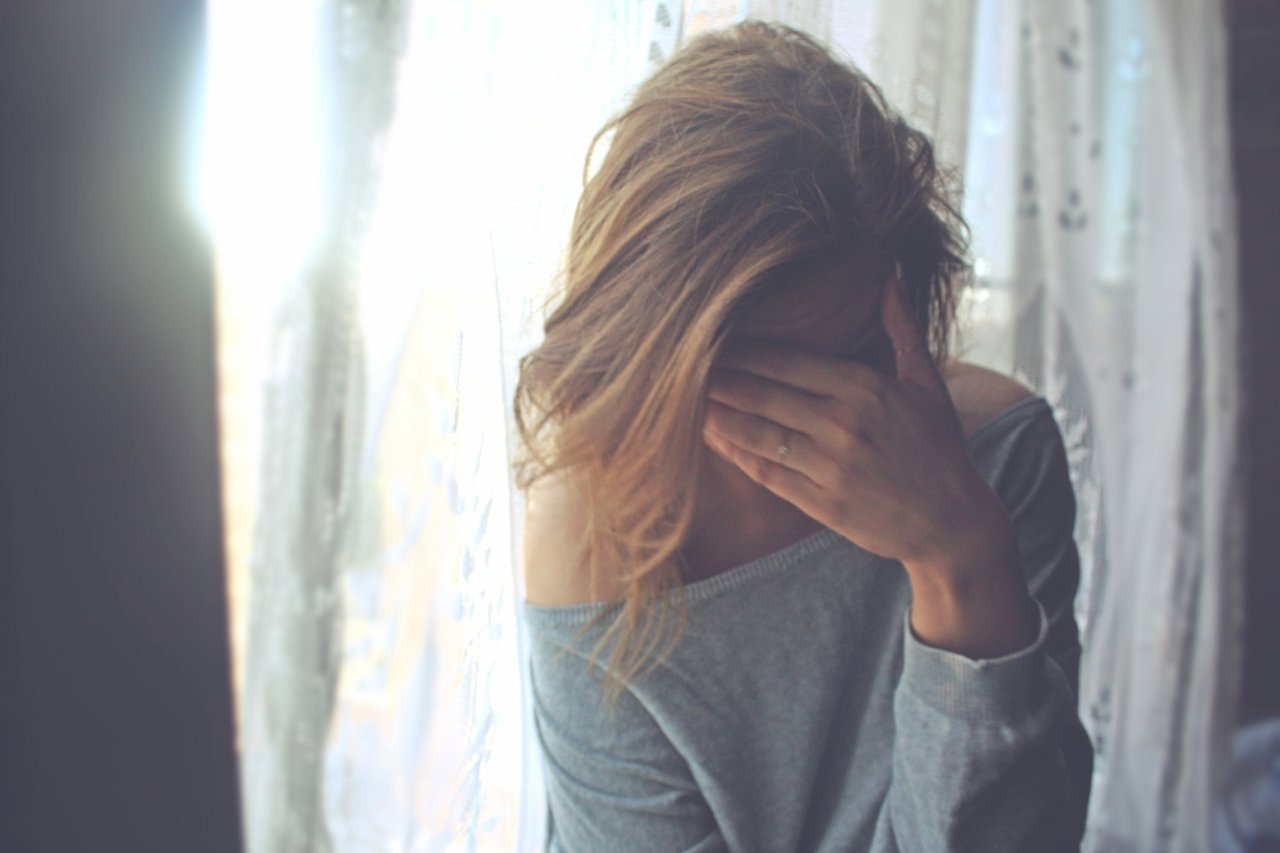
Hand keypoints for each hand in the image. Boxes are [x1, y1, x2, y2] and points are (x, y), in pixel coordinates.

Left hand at [703, 277, 1035, 654]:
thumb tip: (890, 277)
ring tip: (681, 399)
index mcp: (866, 388)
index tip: (711, 338)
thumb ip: (902, 330)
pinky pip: (765, 473)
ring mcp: (830, 466)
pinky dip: (735, 453)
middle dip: (718, 378)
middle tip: (678, 363)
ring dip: (716, 414)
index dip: (743, 351)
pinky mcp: (821, 503)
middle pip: (763, 394)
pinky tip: (711, 438)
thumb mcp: (927, 384)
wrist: (952, 521)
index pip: (788, 361)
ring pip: (757, 432)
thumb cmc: (939, 447)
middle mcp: (844, 424)